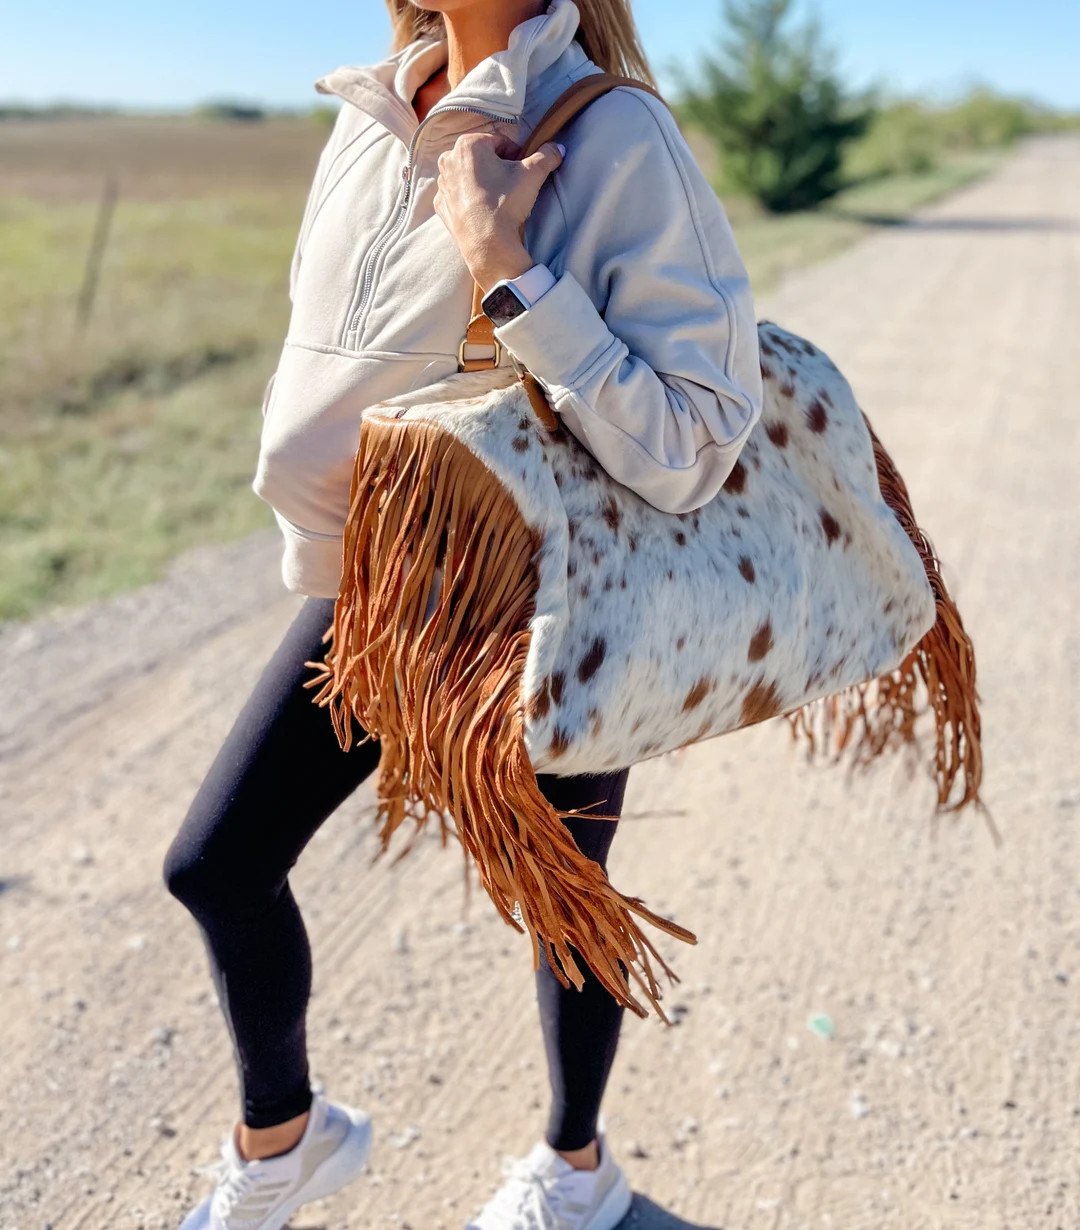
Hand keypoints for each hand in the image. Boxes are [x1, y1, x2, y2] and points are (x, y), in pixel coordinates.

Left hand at [433, 132, 563, 292]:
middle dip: (497, 168)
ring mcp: (442, 184)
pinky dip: (469, 200)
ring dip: (483, 182)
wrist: (488, 244)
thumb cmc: (506, 203)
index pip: (500, 142)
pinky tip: (483, 210)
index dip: (516, 156)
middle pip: (482, 158)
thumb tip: (557, 148)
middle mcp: (449, 160)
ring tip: (498, 200)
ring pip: (468, 176)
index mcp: (468, 144)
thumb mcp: (533, 174)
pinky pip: (458, 196)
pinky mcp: (441, 206)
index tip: (521, 171)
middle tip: (511, 186)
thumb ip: (547, 155)